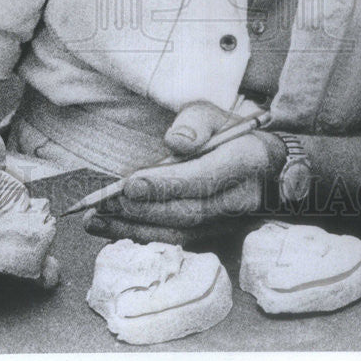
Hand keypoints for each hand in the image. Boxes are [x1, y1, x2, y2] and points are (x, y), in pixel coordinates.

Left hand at [84, 101, 283, 245]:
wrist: (265, 169)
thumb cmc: (233, 136)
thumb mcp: (217, 115)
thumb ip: (196, 123)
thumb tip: (175, 142)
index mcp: (244, 161)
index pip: (204, 177)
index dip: (166, 184)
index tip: (130, 184)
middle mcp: (240, 199)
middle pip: (189, 211)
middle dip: (143, 209)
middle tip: (103, 203)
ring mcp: (229, 224)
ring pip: (181, 234)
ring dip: (135, 229)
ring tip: (94, 220)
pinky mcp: (214, 238)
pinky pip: (177, 244)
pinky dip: (142, 238)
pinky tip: (111, 229)